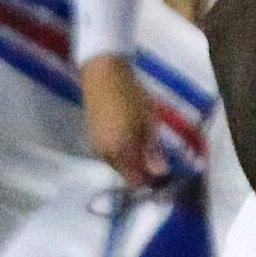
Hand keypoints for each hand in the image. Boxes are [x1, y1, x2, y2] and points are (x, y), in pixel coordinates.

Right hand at [82, 54, 165, 187]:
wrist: (103, 76)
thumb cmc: (130, 96)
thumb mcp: (148, 123)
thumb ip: (152, 150)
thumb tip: (160, 173)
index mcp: (120, 151)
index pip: (136, 181)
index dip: (150, 181)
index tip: (163, 173)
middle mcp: (105, 154)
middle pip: (126, 174)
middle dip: (141, 171)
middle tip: (156, 156)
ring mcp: (96, 147)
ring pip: (117, 165)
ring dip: (131, 161)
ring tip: (144, 144)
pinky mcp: (92, 139)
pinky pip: (110, 155)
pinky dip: (121, 153)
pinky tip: (131, 139)